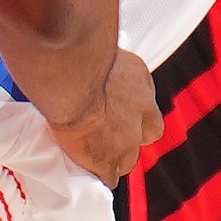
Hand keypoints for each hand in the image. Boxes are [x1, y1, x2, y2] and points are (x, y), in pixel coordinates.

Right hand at [47, 52, 161, 184]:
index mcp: (139, 79)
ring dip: (117, 156)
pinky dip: (101, 173)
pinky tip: (92, 172)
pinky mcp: (108, 160)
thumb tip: (84, 44)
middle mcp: (142, 109)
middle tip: (112, 132)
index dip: (132, 106)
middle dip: (134, 133)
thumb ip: (98, 55)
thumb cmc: (75, 54)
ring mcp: (128, 138)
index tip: (116, 107)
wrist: (72, 79)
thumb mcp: (97, 45)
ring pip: (129, 157)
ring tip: (98, 156)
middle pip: (149, 131)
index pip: (144, 98)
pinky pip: (109, 175)